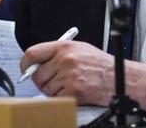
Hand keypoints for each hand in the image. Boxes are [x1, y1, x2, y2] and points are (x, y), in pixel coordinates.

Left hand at [20, 40, 145, 110]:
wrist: (119, 77)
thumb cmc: (99, 64)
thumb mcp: (78, 49)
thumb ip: (56, 53)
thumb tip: (35, 62)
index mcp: (64, 47)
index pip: (32, 53)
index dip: (26, 64)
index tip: (26, 69)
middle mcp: (65, 60)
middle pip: (37, 74)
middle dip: (42, 81)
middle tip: (52, 81)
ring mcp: (69, 76)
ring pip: (46, 88)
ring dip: (53, 91)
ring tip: (68, 85)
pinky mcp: (73, 92)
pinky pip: (56, 98)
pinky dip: (62, 98)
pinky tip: (73, 92)